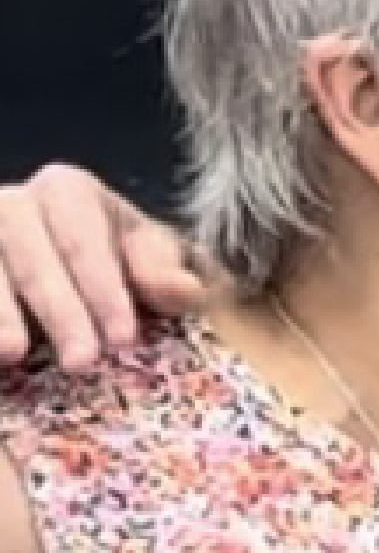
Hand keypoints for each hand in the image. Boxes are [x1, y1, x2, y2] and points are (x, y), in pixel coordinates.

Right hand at [0, 165, 204, 371]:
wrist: (62, 258)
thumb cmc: (108, 258)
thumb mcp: (143, 259)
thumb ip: (164, 274)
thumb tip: (186, 291)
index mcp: (66, 190)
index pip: (85, 242)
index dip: (105, 291)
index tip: (123, 339)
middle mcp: (12, 203)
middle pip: (34, 258)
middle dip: (61, 312)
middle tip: (82, 362)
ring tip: (12, 355)